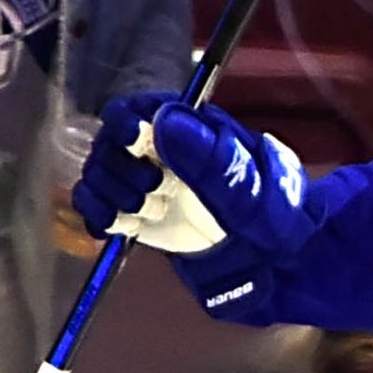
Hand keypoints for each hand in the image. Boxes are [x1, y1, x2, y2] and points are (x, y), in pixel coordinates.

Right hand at [71, 94, 314, 322]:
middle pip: (111, 141)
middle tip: (149, 189)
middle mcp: (167, 152)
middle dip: (118, 164)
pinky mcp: (138, 214)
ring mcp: (150, 182)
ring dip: (108, 190)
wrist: (276, 264)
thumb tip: (166, 119)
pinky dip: (96, 213)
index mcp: (197, 131)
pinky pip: (97, 204)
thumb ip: (211, 160)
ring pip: (99, 171)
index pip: (143, 108)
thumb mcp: (252, 190)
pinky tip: (112, 226)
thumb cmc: (276, 218)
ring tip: (143, 210)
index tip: (131, 138)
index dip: (127, 119)